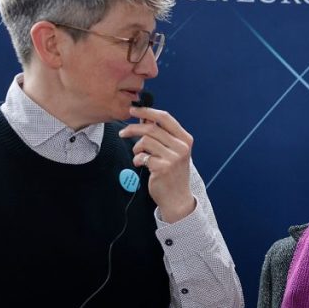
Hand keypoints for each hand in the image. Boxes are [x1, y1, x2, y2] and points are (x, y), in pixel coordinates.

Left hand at [120, 106, 195, 222]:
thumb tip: (144, 118)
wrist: (177, 197)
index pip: (165, 118)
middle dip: (133, 129)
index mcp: (185, 139)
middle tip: (123, 133)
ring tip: (138, 154)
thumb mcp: (173, 151)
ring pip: (145, 142)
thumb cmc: (173, 172)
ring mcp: (173, 158)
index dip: (147, 111)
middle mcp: (182, 147)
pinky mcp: (162, 168)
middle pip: (151, 128)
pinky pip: (142, 156)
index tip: (133, 110)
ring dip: (136, 148)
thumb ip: (162, 135)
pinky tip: (141, 164)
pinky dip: (137, 159)